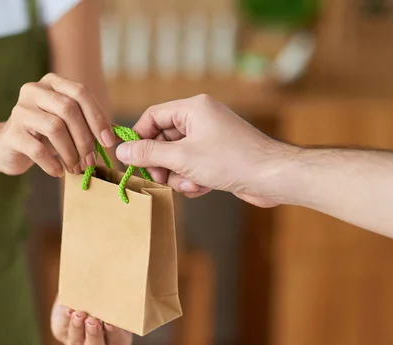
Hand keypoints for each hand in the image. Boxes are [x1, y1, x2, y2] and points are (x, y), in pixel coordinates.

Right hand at [0, 73, 116, 176]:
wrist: (8, 147)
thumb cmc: (44, 136)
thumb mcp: (69, 125)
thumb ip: (90, 124)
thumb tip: (118, 133)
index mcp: (52, 83)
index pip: (81, 92)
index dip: (97, 117)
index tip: (108, 142)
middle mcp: (34, 90)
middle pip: (68, 109)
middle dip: (85, 138)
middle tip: (91, 160)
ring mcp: (20, 110)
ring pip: (54, 127)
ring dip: (70, 152)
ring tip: (76, 168)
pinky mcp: (11, 133)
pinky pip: (37, 149)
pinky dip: (52, 164)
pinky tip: (59, 172)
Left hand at [51, 297, 131, 344]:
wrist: (84, 294)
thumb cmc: (108, 297)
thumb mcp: (116, 299)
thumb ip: (118, 298)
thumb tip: (132, 278)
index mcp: (118, 342)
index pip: (118, 342)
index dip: (115, 334)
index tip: (111, 322)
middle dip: (94, 336)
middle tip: (93, 321)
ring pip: (77, 343)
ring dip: (77, 328)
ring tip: (78, 314)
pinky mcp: (62, 333)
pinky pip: (62, 329)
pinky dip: (65, 319)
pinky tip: (68, 309)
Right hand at [115, 94, 294, 206]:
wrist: (272, 176)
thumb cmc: (231, 160)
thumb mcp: (182, 157)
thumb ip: (148, 154)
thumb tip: (121, 150)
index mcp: (193, 109)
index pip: (153, 116)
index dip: (139, 137)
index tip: (131, 158)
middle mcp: (202, 119)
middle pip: (164, 139)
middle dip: (161, 162)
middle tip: (159, 178)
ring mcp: (211, 138)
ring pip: (177, 156)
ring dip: (178, 174)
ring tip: (189, 183)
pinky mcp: (218, 156)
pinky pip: (193, 166)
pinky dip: (192, 178)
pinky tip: (202, 187)